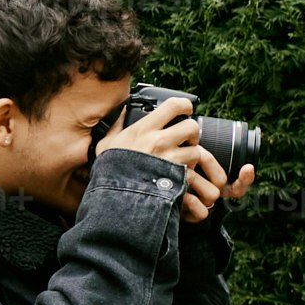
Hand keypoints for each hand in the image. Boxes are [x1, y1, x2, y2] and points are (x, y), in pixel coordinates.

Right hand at [99, 95, 253, 222]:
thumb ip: (117, 126)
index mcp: (144, 129)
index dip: (184, 105)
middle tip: (185, 139)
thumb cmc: (109, 171)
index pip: (173, 106)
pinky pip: (195, 173)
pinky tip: (182, 176)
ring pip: (197, 151)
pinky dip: (192, 175)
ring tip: (182, 161)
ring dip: (193, 156)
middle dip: (191, 133)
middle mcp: (160, 142)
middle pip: (192, 127)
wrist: (114, 198)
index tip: (185, 109)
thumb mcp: (107, 143)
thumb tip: (124, 111)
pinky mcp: (178, 179)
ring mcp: (171, 161)